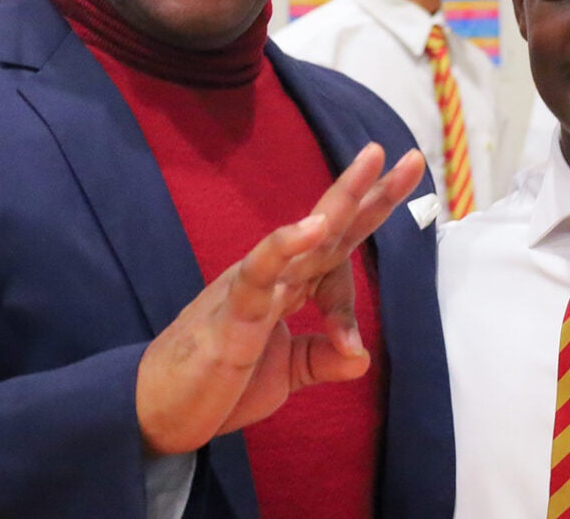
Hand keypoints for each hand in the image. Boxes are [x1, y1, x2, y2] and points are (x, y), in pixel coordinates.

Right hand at [134, 143, 425, 454]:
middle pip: (330, 227)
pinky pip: (259, 273)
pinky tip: (313, 226)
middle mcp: (275, 276)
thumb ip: (323, 359)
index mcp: (289, 285)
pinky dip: (283, 247)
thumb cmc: (217, 383)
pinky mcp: (231, 312)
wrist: (158, 413)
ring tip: (371, 163)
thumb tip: (361, 357)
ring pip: (303, 237)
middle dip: (369, 191)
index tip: (410, 177)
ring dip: (339, 202)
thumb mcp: (286, 373)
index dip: (373, 217)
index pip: (339, 245)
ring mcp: (252, 288)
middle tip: (411, 157)